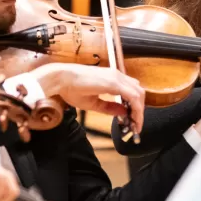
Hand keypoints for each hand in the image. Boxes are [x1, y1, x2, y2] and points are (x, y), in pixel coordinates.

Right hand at [28, 64, 145, 137]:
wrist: (60, 79)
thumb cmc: (71, 89)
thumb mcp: (93, 103)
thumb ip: (109, 107)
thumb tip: (123, 112)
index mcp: (112, 78)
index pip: (131, 91)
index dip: (135, 107)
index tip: (133, 120)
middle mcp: (117, 76)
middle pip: (138, 92)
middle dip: (139, 110)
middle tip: (135, 124)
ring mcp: (116, 77)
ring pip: (139, 94)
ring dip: (139, 110)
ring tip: (135, 125)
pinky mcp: (114, 82)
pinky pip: (133, 97)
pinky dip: (136, 109)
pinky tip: (133, 120)